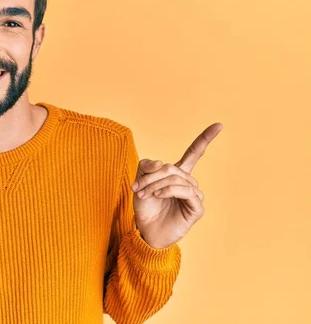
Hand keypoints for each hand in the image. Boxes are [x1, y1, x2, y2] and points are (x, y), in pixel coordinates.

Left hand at [131, 123, 222, 248]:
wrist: (145, 230)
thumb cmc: (146, 206)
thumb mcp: (140, 181)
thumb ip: (147, 167)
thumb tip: (163, 164)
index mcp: (178, 174)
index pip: (194, 153)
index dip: (205, 139)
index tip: (219, 125)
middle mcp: (189, 183)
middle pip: (172, 168)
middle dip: (152, 176)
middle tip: (137, 187)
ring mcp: (194, 195)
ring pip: (177, 179)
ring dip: (157, 185)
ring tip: (145, 194)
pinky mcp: (196, 208)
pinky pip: (186, 192)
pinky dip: (170, 191)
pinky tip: (159, 196)